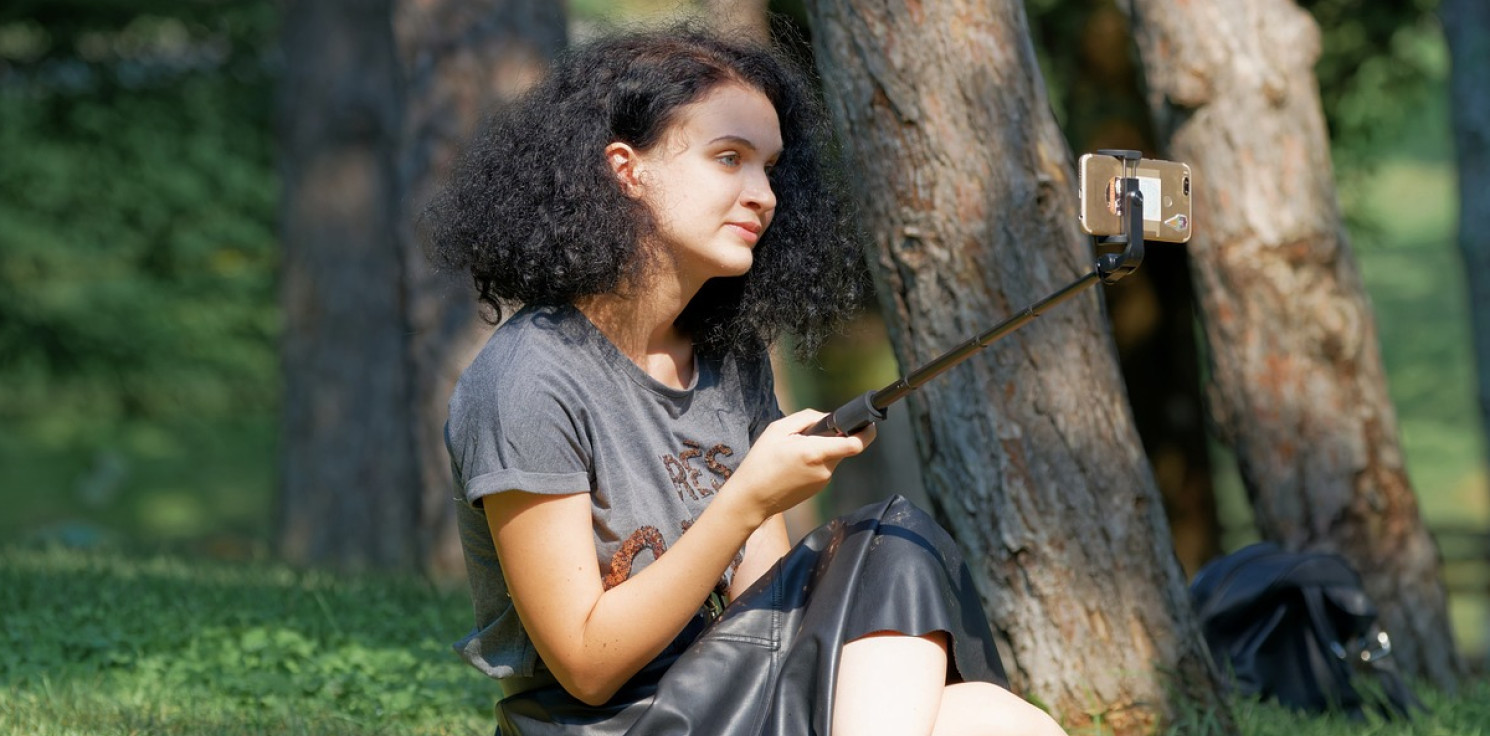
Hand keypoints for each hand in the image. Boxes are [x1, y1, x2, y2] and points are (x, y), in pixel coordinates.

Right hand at [726, 409, 876, 523]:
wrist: (751, 499)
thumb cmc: (760, 462)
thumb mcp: (778, 429)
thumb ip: (807, 418)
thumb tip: (827, 417)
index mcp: (816, 452)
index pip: (855, 444)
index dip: (866, 433)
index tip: (868, 424)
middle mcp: (824, 469)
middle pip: (842, 447)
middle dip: (832, 437)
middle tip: (806, 435)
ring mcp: (823, 482)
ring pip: (832, 457)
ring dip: (820, 450)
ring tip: (792, 453)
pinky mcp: (818, 490)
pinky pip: (823, 468)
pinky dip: (814, 462)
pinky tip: (792, 465)